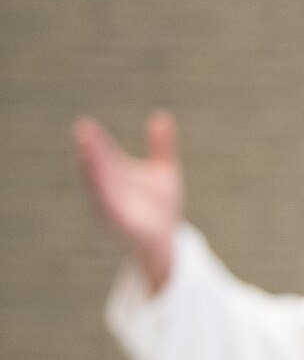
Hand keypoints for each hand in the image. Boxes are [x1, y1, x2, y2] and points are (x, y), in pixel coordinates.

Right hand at [73, 111, 182, 292]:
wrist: (165, 243)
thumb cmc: (159, 206)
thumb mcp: (164, 172)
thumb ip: (161, 146)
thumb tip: (162, 116)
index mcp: (115, 174)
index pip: (102, 153)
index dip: (95, 141)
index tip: (85, 124)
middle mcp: (107, 189)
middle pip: (97, 166)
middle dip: (90, 151)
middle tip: (82, 131)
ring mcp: (109, 207)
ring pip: (98, 186)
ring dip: (91, 170)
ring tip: (84, 152)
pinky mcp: (117, 224)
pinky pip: (107, 209)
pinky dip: (101, 196)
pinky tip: (98, 184)